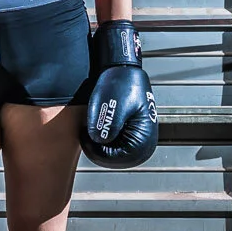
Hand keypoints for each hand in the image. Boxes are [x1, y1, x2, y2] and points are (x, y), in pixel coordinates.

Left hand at [80, 19, 157, 168]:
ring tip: (94, 126)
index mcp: (144, 137)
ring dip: (101, 146)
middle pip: (116, 161)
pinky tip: (100, 125)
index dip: (96, 152)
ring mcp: (139, 140)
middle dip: (98, 149)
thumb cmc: (121, 83)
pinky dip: (105, 140)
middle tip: (87, 134)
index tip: (86, 138)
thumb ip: (107, 127)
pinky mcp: (132, 136)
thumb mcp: (112, 105)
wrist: (123, 70)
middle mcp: (145, 143)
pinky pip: (115, 147)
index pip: (117, 159)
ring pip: (114, 155)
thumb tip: (100, 143)